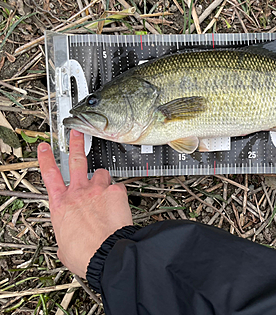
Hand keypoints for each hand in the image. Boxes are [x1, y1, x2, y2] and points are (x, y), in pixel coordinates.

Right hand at [38, 130, 132, 276]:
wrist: (107, 253)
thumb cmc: (85, 253)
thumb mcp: (64, 246)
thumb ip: (67, 233)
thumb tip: (70, 237)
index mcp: (61, 205)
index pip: (49, 175)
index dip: (46, 159)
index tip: (44, 148)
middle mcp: (78, 193)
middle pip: (75, 161)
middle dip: (76, 144)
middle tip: (77, 133)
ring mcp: (97, 189)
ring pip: (100, 173)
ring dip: (102, 179)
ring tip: (105, 189)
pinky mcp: (115, 191)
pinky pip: (118, 186)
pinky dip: (118, 192)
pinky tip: (119, 203)